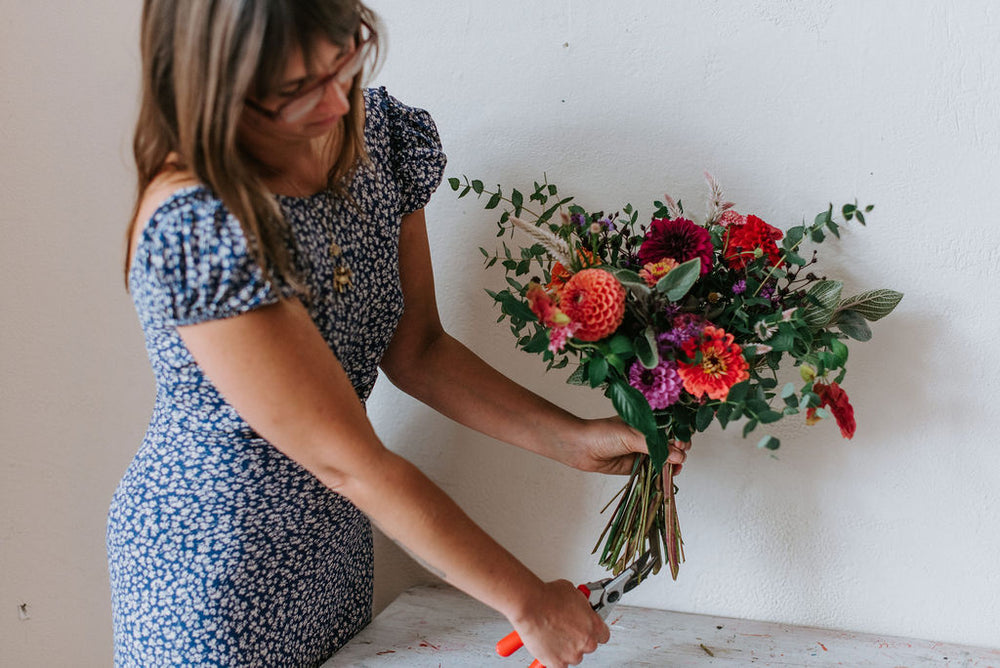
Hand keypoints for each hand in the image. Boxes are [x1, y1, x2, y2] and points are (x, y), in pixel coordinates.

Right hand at [508, 579, 609, 667]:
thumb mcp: (574, 594)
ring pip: (573, 655)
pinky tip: (547, 645)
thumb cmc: (548, 597)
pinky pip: (559, 664)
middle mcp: (586, 642)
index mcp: (594, 625)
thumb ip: (583, 607)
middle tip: (566, 629)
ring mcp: (572, 654)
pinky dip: (553, 657)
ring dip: (566, 648)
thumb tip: (581, 609)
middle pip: (588, 646)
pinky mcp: (557, 663)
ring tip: (553, 634)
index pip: (603, 635)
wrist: (530, 605)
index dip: (594, 631)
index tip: (588, 629)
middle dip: (578, 639)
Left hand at [558, 416, 690, 474]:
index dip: (680, 434)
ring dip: (674, 463)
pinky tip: (669, 474)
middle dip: (679, 450)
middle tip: (679, 455)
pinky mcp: (637, 465)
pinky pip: (655, 469)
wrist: (581, 448)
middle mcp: (646, 435)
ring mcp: (642, 450)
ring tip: (676, 467)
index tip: (683, 442)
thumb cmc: (603, 433)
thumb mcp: (631, 436)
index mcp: (646, 421)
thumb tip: (679, 456)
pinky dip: (664, 473)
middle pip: (671, 443)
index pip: (671, 426)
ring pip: (665, 458)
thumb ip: (656, 447)